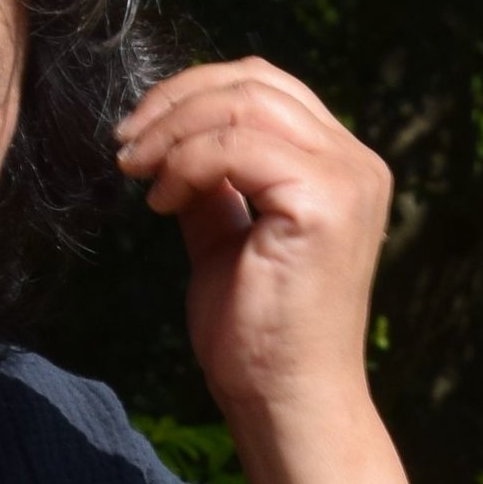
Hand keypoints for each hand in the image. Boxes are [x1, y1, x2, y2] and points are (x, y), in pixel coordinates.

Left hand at [115, 58, 390, 425]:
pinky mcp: (325, 202)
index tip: (139, 138)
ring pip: (243, 103)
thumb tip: (171, 141)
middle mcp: (356, 163)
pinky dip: (185, 162)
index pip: (265, 88)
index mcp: (341, 167)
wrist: (286, 402)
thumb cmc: (259, 337)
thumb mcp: (227, 238)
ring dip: (173, 129)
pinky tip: (162, 202)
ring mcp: (347, 179)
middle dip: (176, 102)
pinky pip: (235, 146)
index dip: (193, 94)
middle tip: (126, 146)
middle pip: (255, 81)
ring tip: (137, 172)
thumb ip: (213, 184)